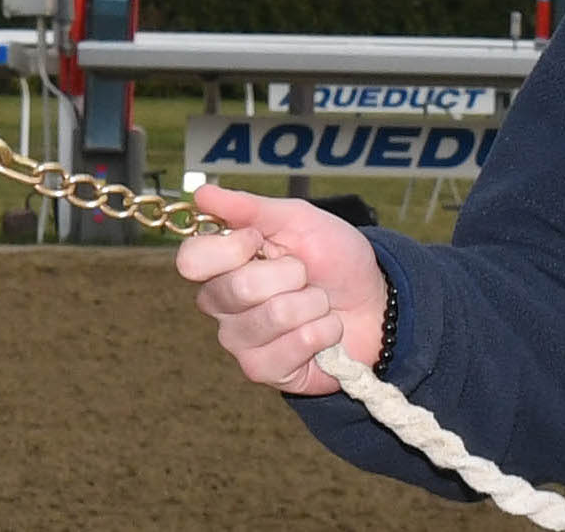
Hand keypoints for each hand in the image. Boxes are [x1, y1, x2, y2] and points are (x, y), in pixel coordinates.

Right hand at [175, 182, 388, 397]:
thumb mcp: (297, 220)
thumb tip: (201, 193)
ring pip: (272, 317)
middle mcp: (221, 304)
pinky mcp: (264, 370)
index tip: (262, 240)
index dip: (232, 248)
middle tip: (304, 274)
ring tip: (318, 302)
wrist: (374, 302)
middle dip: (289, 274)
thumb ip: (248, 208)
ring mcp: (240, 341)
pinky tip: (325, 332)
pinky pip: (294, 346)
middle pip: (237, 289)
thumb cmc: (332, 258)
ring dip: (312, 304)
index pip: (191, 261)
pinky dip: (323, 331)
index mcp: (220, 264)